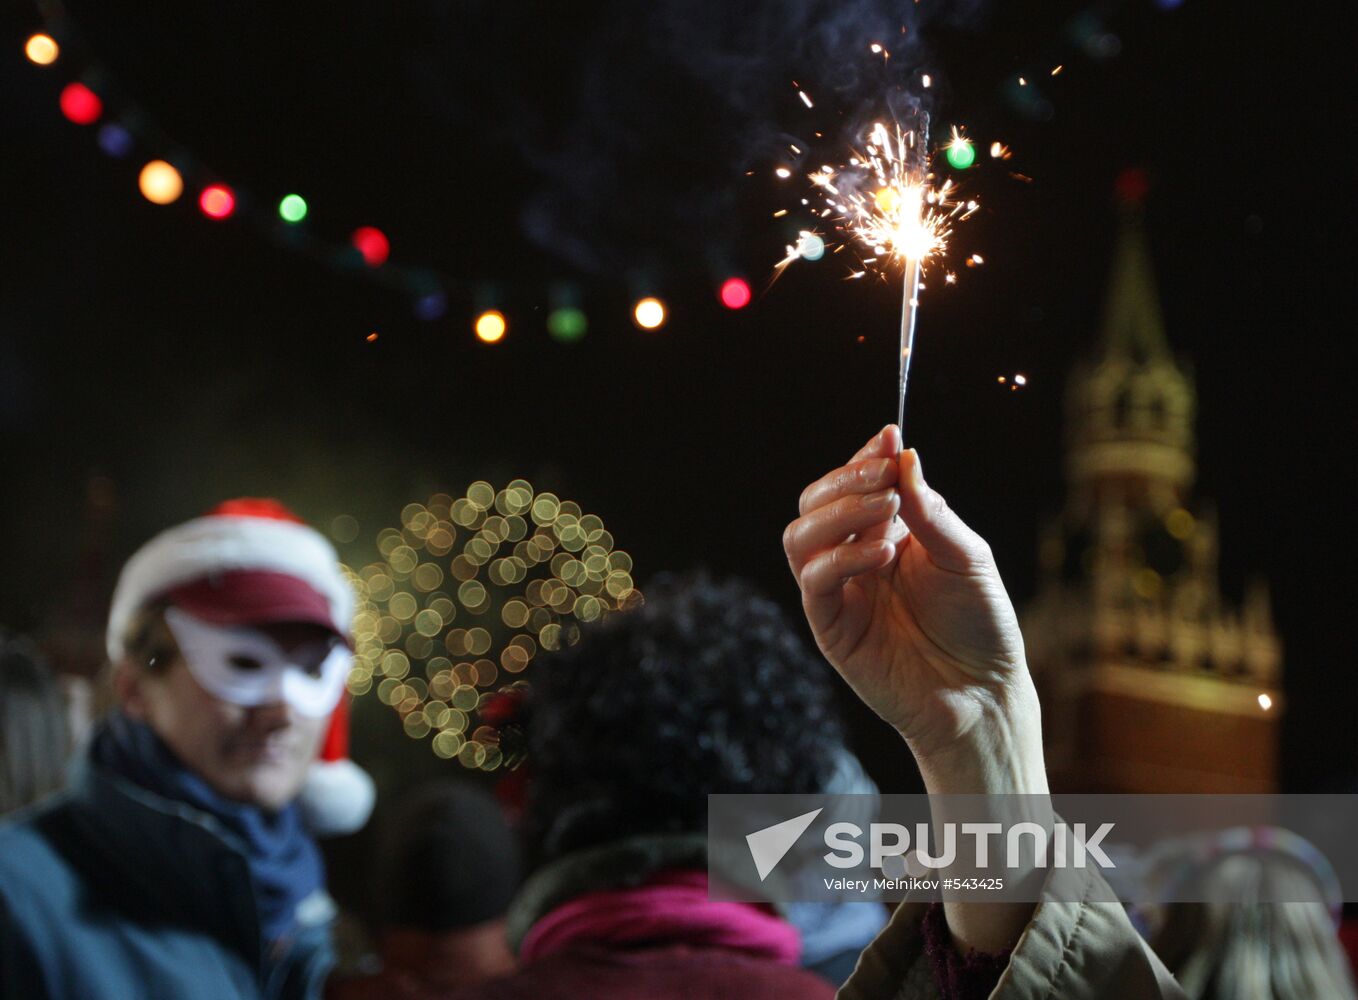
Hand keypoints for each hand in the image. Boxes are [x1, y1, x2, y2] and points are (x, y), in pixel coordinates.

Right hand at [783, 425, 1045, 795]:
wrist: (982, 693)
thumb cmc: (980, 625)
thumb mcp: (967, 556)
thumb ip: (931, 511)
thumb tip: (904, 457)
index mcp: (887, 533)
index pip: (854, 483)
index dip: (865, 458)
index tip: (889, 437)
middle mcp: (855, 556)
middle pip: (815, 502)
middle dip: (846, 479)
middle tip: (884, 475)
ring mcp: (839, 591)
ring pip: (800, 535)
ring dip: (838, 512)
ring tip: (886, 509)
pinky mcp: (830, 626)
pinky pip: (814, 580)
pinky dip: (842, 557)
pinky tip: (882, 552)